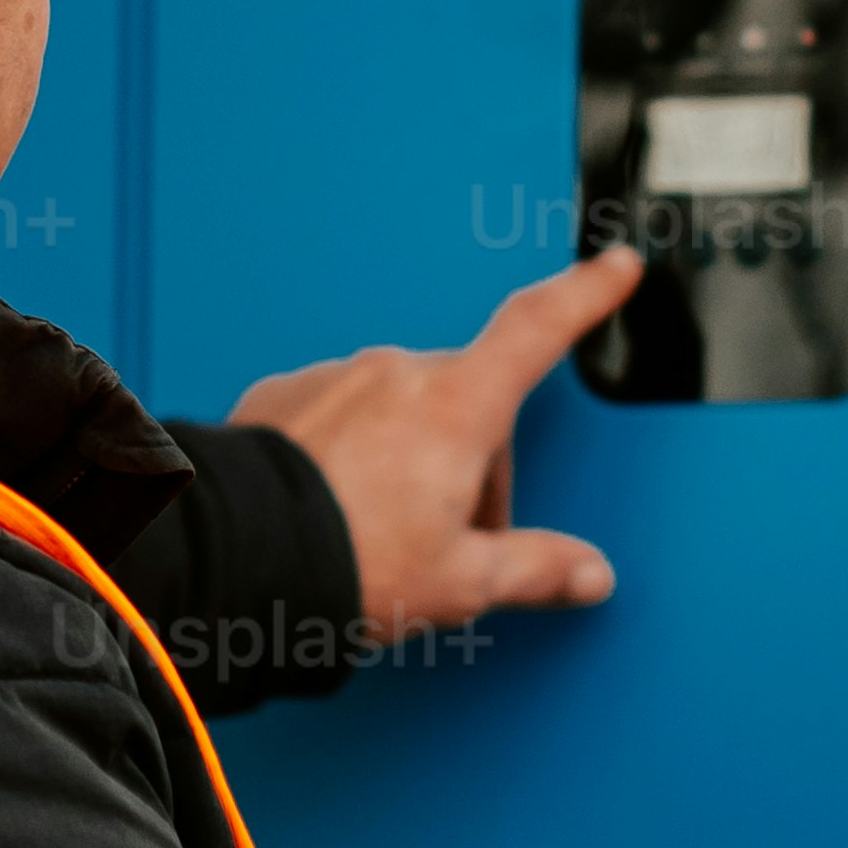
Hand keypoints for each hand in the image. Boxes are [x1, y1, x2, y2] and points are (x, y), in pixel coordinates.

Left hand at [224, 243, 639, 635]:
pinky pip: (340, 416)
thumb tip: (584, 572)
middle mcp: (397, 375)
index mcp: (456, 407)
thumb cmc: (344, 562)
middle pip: (466, 402)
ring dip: (407, 459)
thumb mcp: (459, 581)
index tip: (612, 267)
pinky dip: (349, 454)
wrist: (235, 557)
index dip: (584, 295)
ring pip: (400, 410)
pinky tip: (337, 509)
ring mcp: (337, 380)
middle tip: (450, 537)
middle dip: (472, 462)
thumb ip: (534, 568)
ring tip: (380, 532)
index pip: (538, 329)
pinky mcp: (286, 396)